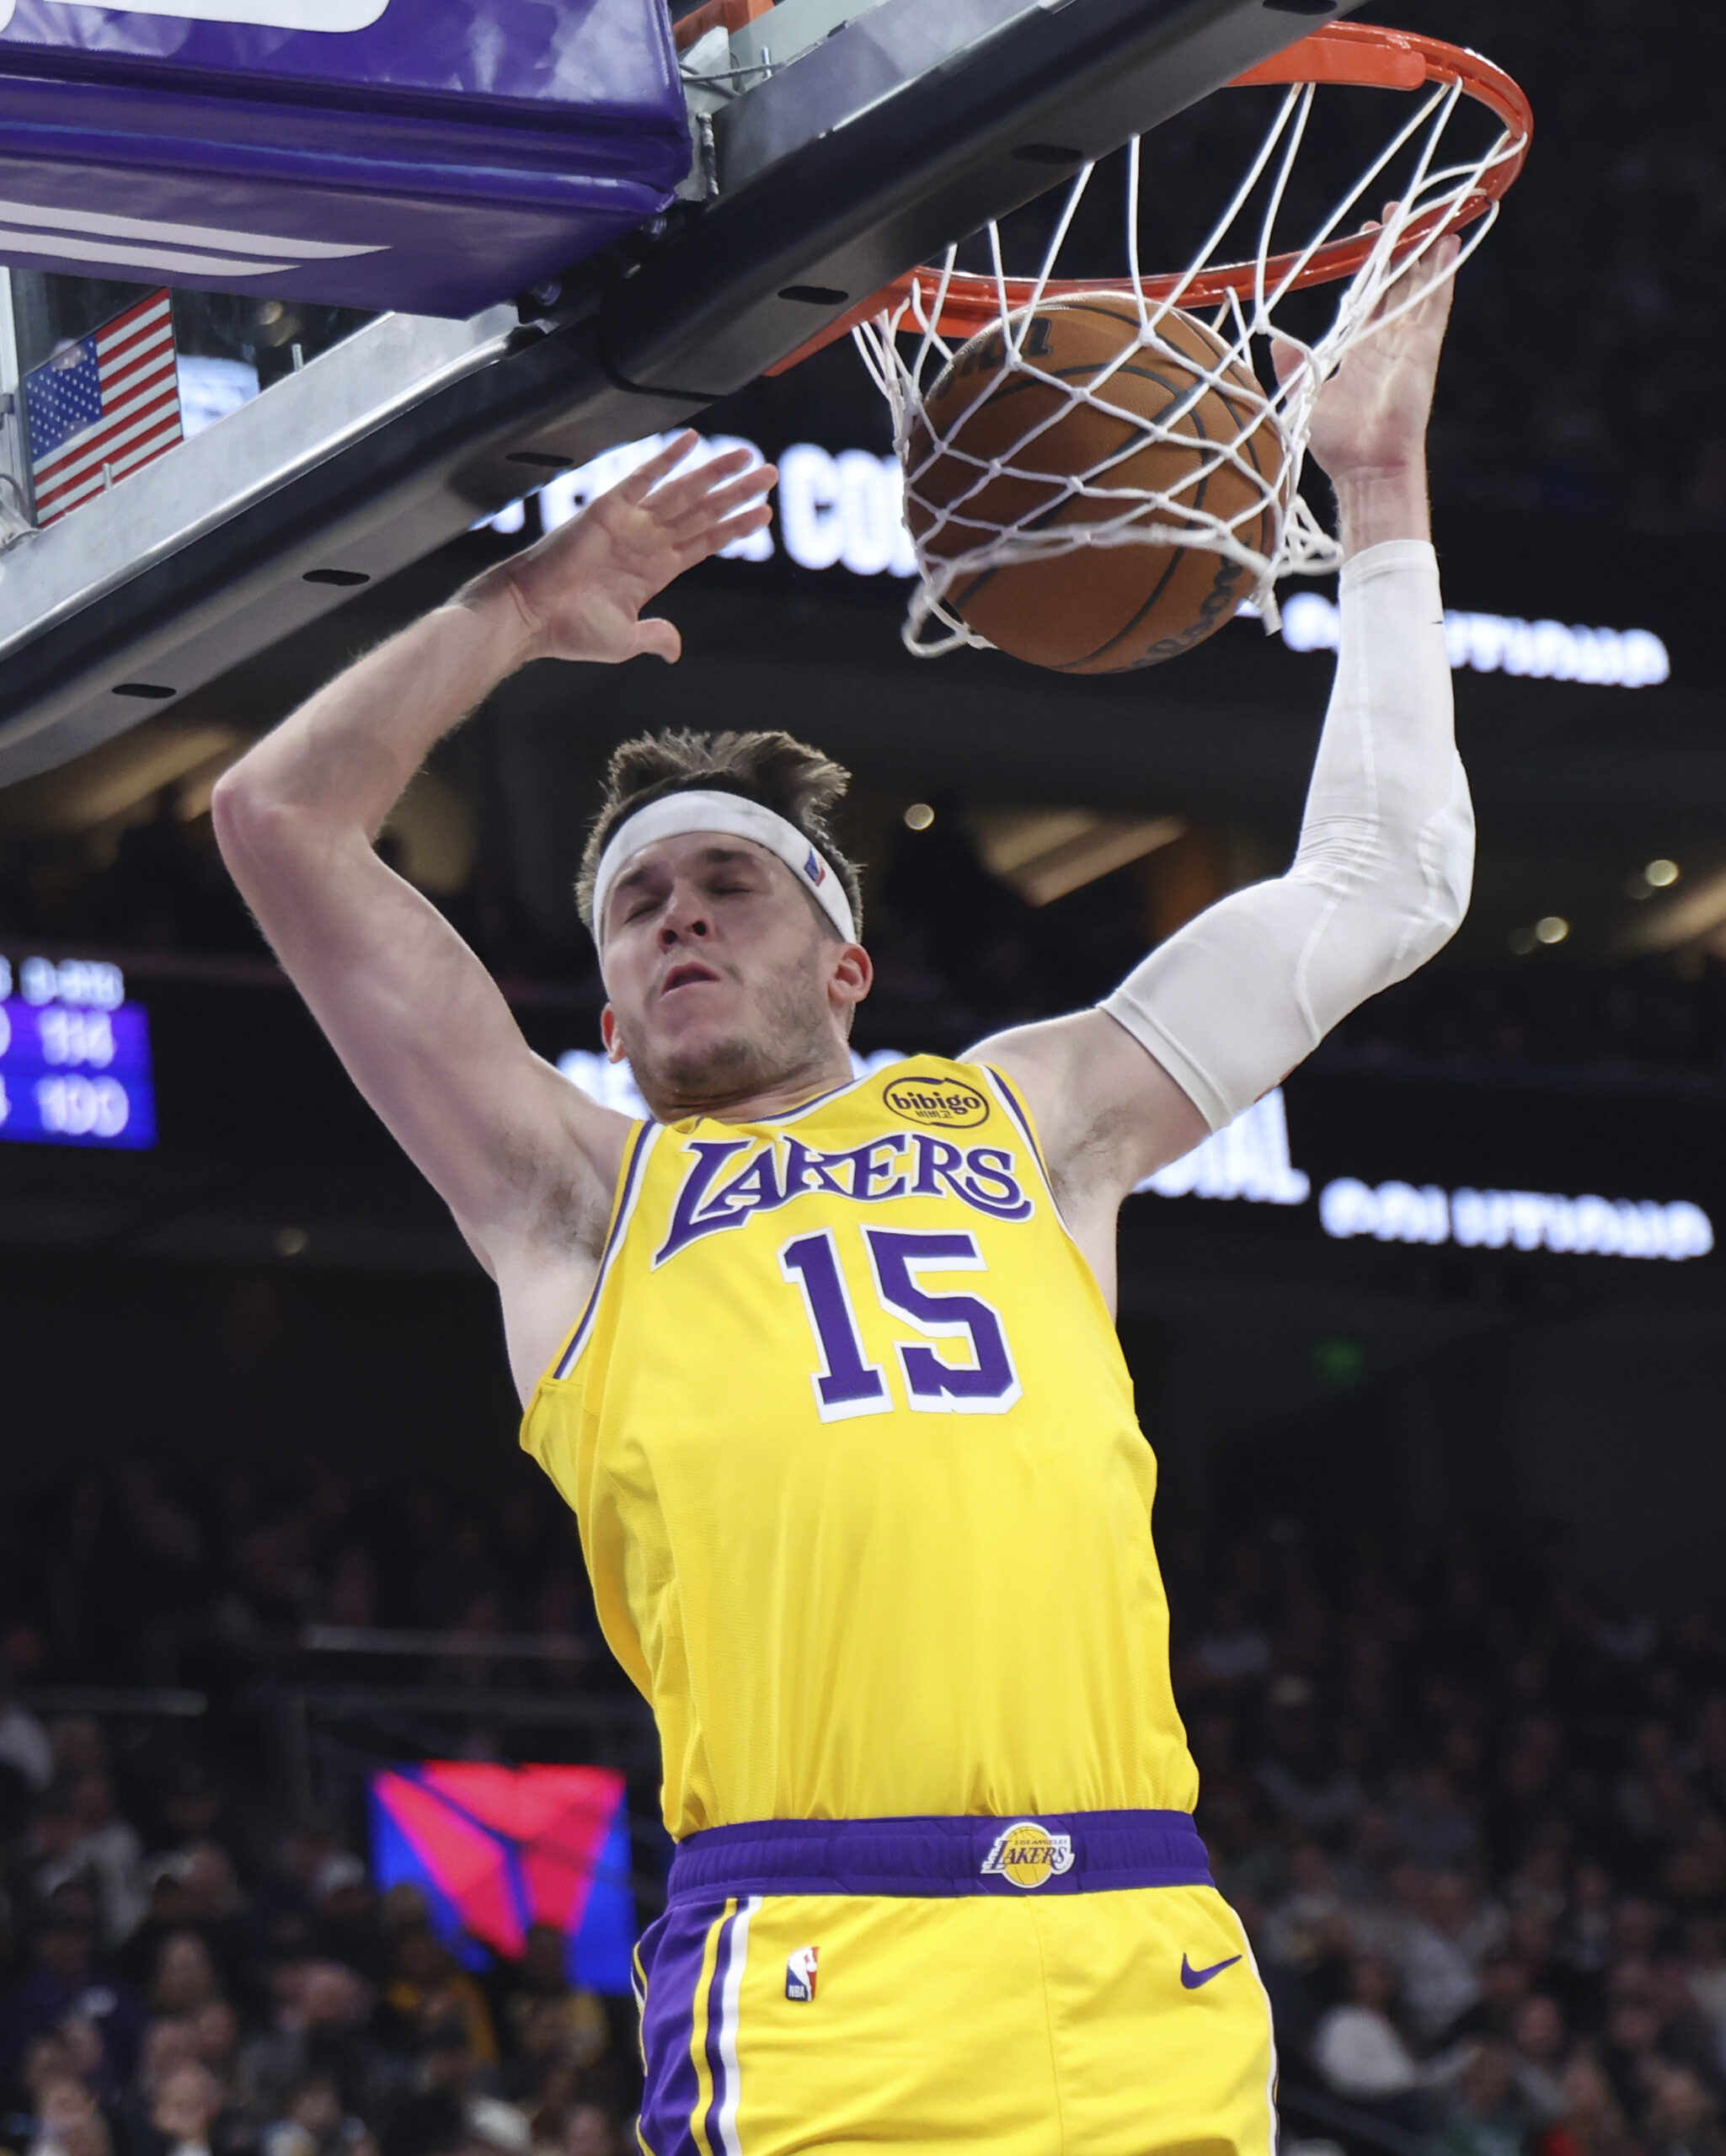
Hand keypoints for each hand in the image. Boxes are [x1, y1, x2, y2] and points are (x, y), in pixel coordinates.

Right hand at [467, 431, 776, 664]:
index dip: (736, 526)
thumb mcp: (625, 639)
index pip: (706, 541)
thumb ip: (655, 636)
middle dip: (737, 492)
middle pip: (704, 511)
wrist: (532, 616)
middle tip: (771, 473)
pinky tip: (693, 442)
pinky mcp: (608, 508)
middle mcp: (648, 541)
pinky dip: (667, 459)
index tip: (765, 512)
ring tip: (750, 459)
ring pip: (684, 492)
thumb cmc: (571, 631)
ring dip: (717, 474)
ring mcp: (631, 522)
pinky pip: (643, 477)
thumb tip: (675, 649)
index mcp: (656, 569)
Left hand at [1279, 222, 1459, 481]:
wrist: (1364, 466)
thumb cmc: (1337, 443)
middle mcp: (1386, 342)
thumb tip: (1272, 344)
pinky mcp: (1424, 348)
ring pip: (1419, 284)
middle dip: (1396, 246)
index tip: (1363, 236)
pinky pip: (1438, 301)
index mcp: (1359, 350)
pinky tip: (1448, 242)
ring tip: (1423, 214)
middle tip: (1394, 212)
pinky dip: (1443, 272)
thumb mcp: (1304, 396)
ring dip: (1421, 249)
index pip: (1367, 297)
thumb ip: (1292, 367)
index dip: (1368, 267)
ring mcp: (1408, 342)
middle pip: (1396, 282)